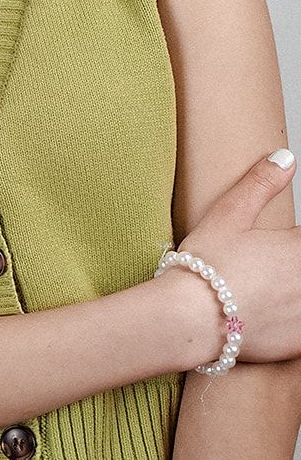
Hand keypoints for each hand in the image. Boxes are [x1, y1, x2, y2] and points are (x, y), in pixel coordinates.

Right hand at [171, 150, 300, 364]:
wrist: (190, 318)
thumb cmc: (206, 265)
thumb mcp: (229, 214)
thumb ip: (260, 184)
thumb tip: (285, 158)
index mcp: (300, 248)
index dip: (291, 242)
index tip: (276, 248)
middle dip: (291, 266)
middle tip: (265, 271)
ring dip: (292, 292)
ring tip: (267, 293)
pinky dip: (292, 322)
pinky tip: (270, 319)